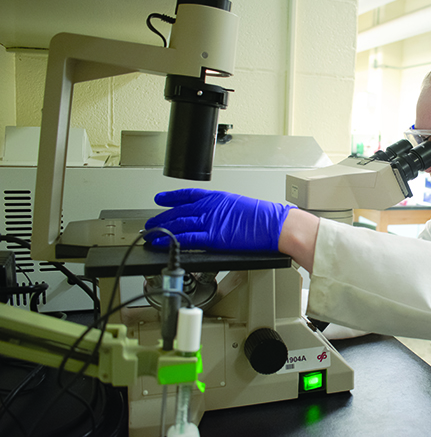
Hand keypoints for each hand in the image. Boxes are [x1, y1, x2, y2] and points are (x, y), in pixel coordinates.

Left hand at [144, 189, 294, 251]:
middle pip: (178, 211)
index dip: (171, 197)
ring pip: (178, 224)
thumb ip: (223, 211)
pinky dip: (171, 241)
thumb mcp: (239, 205)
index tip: (160, 199)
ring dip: (161, 230)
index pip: (187, 194)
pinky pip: (186, 239)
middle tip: (149, 224)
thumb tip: (217, 218)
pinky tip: (161, 243)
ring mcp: (210, 221)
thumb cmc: (263, 217)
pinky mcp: (213, 237)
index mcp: (217, 197)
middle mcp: (210, 207)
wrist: (274, 224)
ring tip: (149, 235)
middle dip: (161, 217)